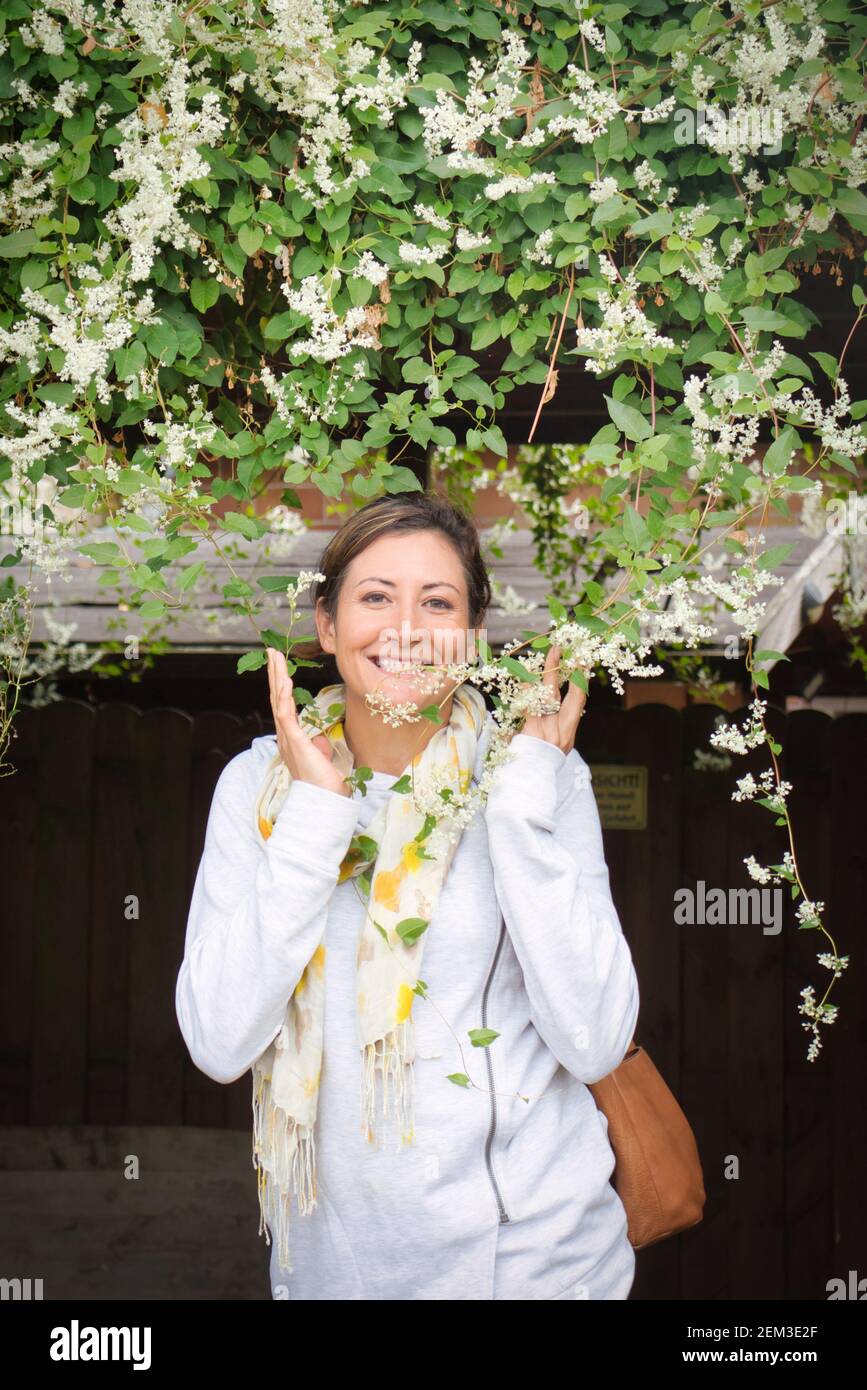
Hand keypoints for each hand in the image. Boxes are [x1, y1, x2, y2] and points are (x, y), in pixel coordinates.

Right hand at [267, 648, 350, 796]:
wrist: (324, 800)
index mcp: (291, 738)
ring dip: (277, 678)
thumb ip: (317, 747)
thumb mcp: (321, 759)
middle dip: (275, 674)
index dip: (281, 685)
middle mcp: (285, 736)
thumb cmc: (325, 783)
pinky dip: (284, 697)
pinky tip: (285, 682)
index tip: (281, 667)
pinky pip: (286, 714)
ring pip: (279, 701)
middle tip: (272, 652)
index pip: (284, 705)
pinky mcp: (294, 741)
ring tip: (275, 658)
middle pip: (277, 698)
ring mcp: (288, 738)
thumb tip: (319, 740)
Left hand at [520, 644, 587, 754]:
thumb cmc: (550, 757)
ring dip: (536, 677)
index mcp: (569, 727)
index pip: (578, 698)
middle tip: (556, 649)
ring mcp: (545, 729)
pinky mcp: (529, 730)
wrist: (535, 775)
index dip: (581, 678)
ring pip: (540, 696)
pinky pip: (527, 705)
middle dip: (556, 668)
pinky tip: (523, 679)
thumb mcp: (563, 740)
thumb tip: (563, 699)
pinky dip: (525, 691)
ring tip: (534, 659)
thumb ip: (564, 720)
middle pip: (558, 692)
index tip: (582, 659)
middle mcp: (559, 727)